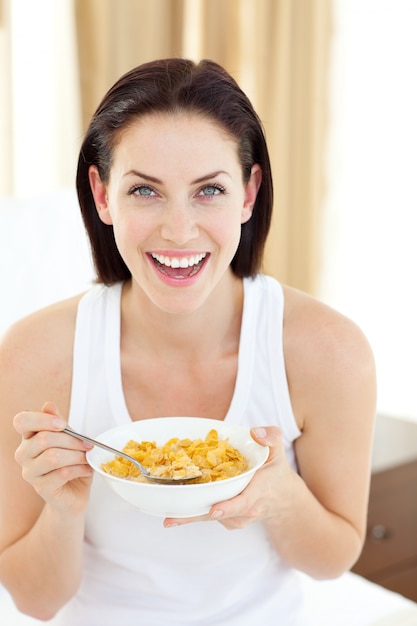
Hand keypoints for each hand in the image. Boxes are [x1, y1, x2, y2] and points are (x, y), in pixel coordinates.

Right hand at [13, 402, 93, 513]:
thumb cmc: (71, 463)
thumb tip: (48, 405)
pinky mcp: (41, 488)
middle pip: (44, 439)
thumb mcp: (69, 440)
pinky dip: (80, 469)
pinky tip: (87, 469)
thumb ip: (60, 424)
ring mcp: (30, 472)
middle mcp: (24, 453)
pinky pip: (62, 473)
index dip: (42, 419)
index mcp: (29, 437)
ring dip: (77, 455)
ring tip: (88, 457)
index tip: (63, 424)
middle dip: (72, 440)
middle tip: (88, 444)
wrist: (74, 494)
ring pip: (53, 457)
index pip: (22, 421)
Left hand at [164, 426, 292, 529]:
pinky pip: (210, 516)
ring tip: (167, 514)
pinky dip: (195, 510)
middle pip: (218, 515)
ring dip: (189, 514)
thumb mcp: (277, 450)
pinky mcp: (228, 522)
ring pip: (210, 517)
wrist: (281, 498)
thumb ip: (271, 436)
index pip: (243, 502)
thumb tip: (255, 432)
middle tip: (169, 520)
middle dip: (193, 517)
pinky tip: (180, 506)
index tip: (213, 510)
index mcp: (259, 491)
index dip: (227, 507)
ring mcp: (237, 519)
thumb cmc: (275, 471)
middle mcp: (247, 510)